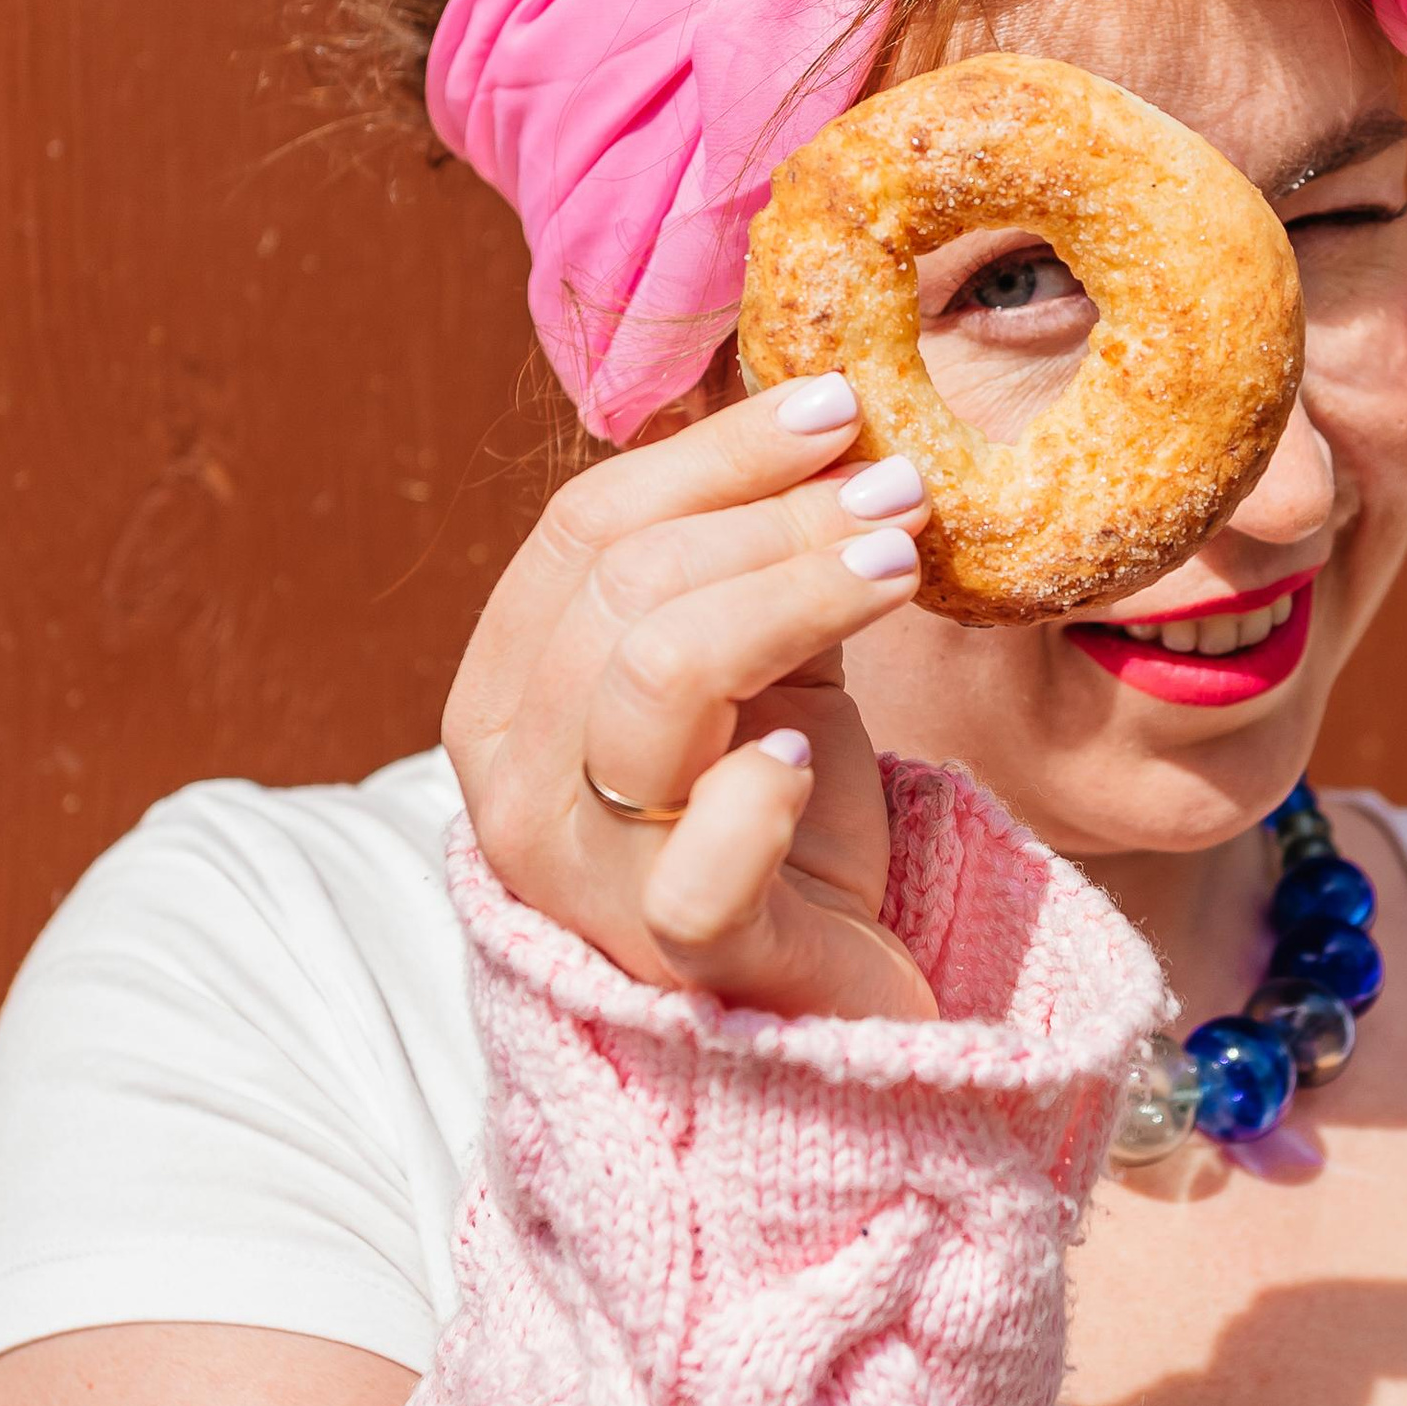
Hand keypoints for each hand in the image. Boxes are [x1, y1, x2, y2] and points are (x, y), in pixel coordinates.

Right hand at [443, 373, 940, 1020]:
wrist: (832, 996)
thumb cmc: (785, 821)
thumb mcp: (761, 665)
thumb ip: (754, 560)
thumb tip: (822, 411)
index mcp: (506, 699)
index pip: (578, 533)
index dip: (710, 457)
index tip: (836, 409)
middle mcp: (515, 789)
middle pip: (624, 589)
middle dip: (777, 518)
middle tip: (899, 490)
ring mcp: (585, 882)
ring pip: (656, 679)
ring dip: (793, 595)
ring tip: (900, 563)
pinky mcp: (683, 963)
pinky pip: (697, 871)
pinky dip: (756, 797)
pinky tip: (808, 754)